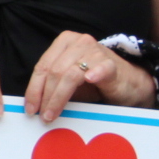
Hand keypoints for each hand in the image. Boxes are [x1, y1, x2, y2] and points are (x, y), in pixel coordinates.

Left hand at [24, 31, 154, 122]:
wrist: (128, 83)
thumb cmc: (95, 82)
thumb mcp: (69, 82)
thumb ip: (52, 86)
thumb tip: (33, 105)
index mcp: (64, 43)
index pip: (42, 66)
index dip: (33, 89)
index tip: (30, 108)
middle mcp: (78, 42)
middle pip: (54, 71)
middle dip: (45, 96)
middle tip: (42, 115)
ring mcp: (95, 51)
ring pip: (70, 74)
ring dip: (59, 97)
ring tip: (53, 113)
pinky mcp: (111, 62)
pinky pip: (100, 68)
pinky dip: (95, 73)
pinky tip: (90, 80)